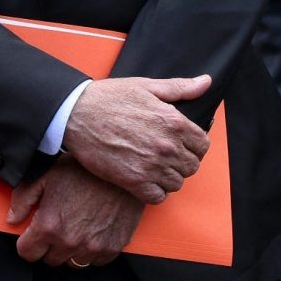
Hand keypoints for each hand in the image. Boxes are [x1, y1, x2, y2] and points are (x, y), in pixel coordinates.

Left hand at [11, 162, 145, 266]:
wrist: (122, 171)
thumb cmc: (83, 170)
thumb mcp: (46, 176)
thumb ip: (23, 199)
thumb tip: (12, 219)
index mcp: (49, 226)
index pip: (27, 254)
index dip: (28, 244)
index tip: (33, 236)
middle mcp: (70, 242)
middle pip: (50, 260)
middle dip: (49, 247)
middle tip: (56, 227)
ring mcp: (93, 247)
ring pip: (72, 263)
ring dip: (70, 251)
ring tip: (75, 229)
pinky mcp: (113, 248)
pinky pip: (95, 262)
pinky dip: (92, 252)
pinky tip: (92, 233)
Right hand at [62, 74, 211, 202]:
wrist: (75, 113)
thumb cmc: (108, 98)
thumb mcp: (146, 86)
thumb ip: (180, 87)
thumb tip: (205, 83)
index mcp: (174, 122)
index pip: (203, 145)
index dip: (193, 146)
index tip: (179, 145)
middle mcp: (167, 146)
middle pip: (192, 167)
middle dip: (181, 163)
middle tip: (163, 157)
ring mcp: (151, 165)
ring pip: (176, 183)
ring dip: (167, 178)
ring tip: (152, 169)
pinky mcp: (133, 181)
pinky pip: (158, 197)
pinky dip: (153, 192)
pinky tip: (143, 181)